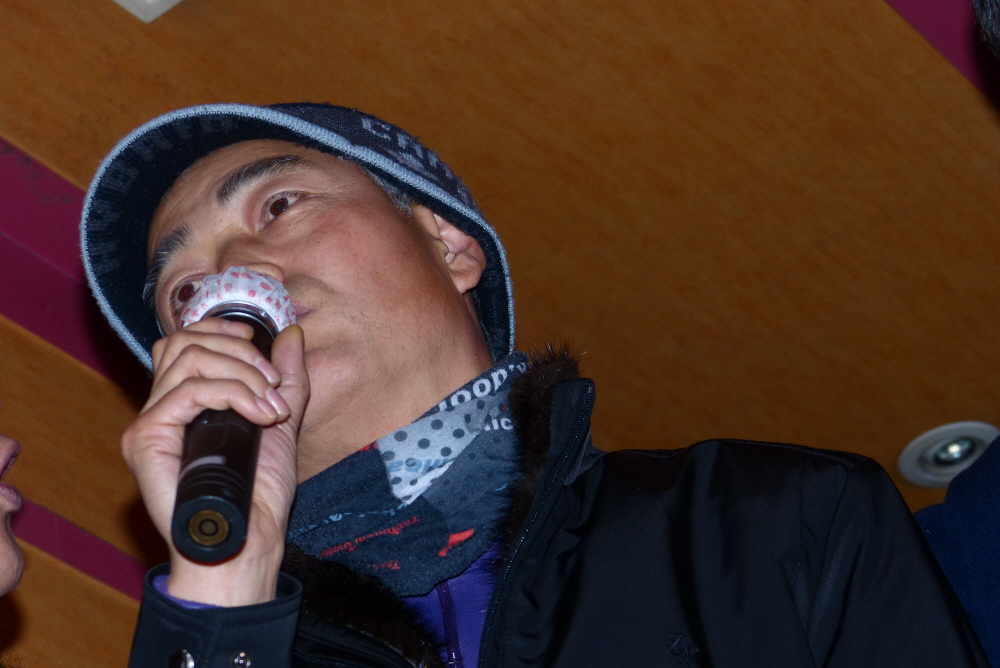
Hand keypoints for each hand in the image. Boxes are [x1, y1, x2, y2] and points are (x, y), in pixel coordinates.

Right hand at [121, 318, 308, 605]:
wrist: (249, 539)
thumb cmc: (260, 493)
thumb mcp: (280, 422)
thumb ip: (285, 379)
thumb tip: (291, 333)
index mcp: (185, 404)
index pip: (184, 342)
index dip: (219, 328)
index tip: (257, 337)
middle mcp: (161, 409)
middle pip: (184, 342)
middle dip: (239, 350)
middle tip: (272, 384)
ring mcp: (149, 423)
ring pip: (187, 359)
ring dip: (241, 372)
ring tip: (271, 406)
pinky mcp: (145, 439)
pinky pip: (188, 391)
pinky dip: (232, 393)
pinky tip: (260, 416)